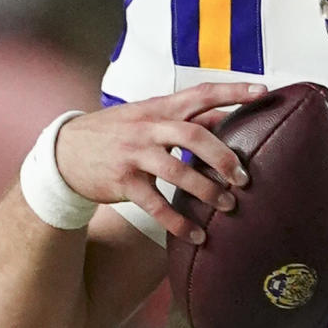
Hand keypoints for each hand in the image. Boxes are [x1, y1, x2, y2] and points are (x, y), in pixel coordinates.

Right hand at [54, 82, 266, 239]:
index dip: (233, 91)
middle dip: (224, 156)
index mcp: (159, 108)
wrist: (64, 153)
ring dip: (207, 191)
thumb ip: (185, 118)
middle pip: (194, 134)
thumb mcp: (148, 117)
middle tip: (244, 177)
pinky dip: (179, 223)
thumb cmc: (118, 133)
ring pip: (178, 171)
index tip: (263, 91)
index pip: (201, 93)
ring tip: (228, 206)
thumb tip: (228, 115)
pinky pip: (157, 205)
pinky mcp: (124, 182)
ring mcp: (134, 154)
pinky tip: (197, 236)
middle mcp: (148, 128)